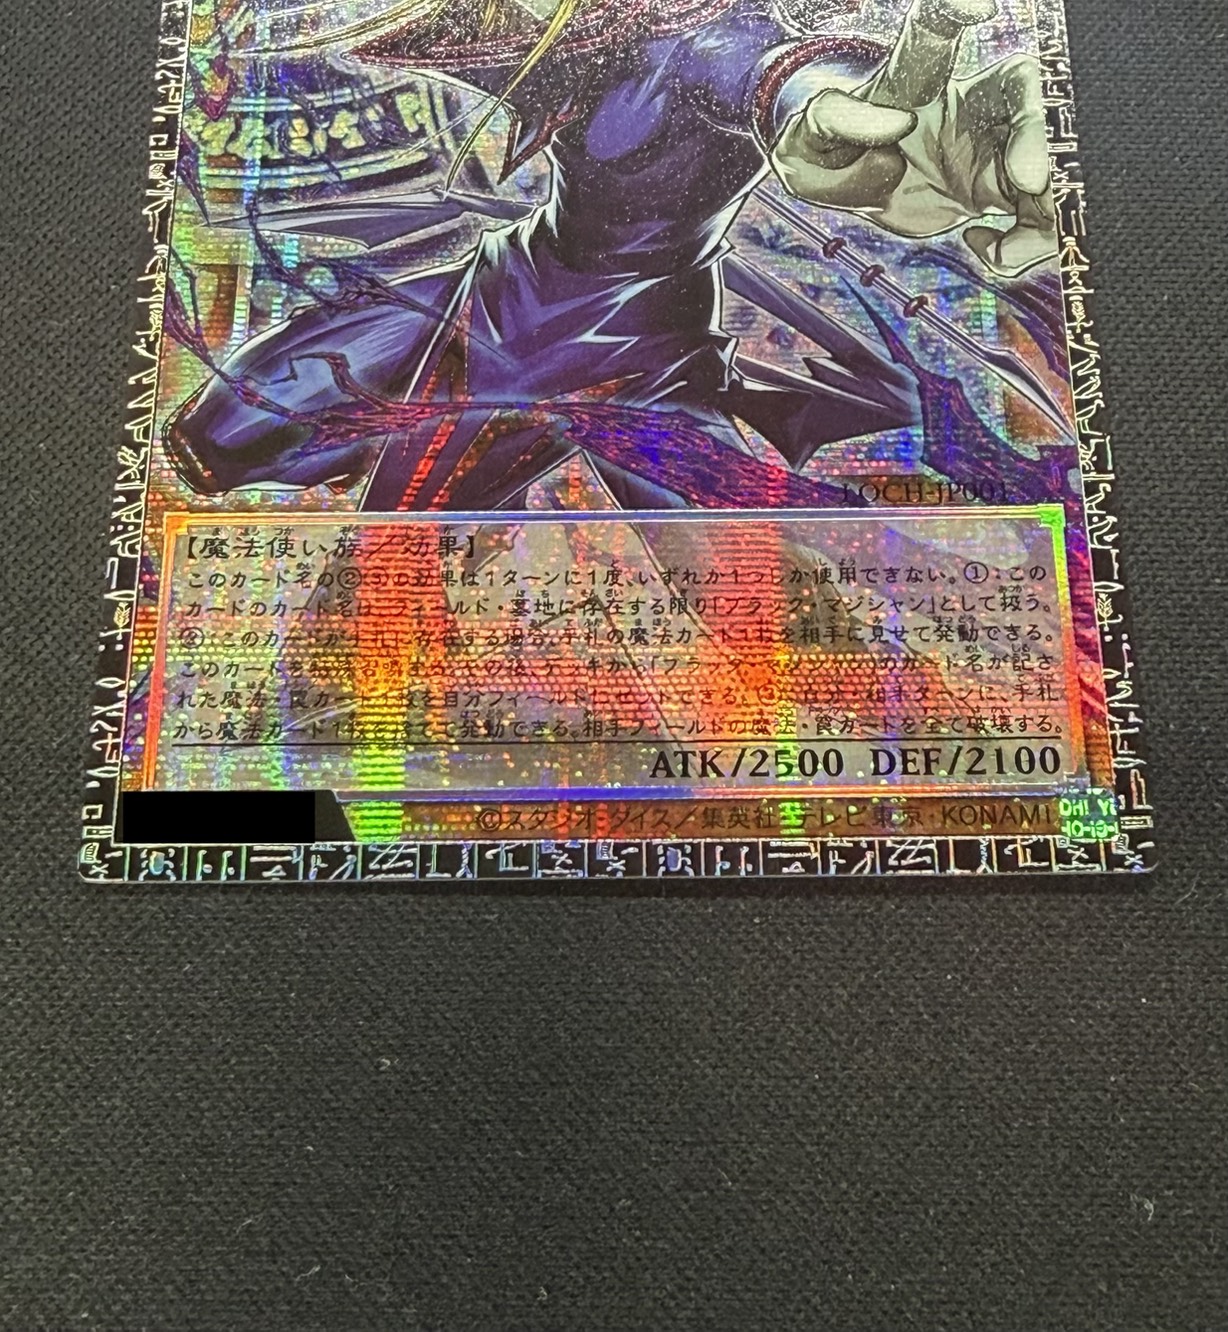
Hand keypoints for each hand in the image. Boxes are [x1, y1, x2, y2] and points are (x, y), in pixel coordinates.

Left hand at [770, 0, 1055, 277]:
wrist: (855, 183)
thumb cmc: (831, 149)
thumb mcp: (811, 137)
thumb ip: (837, 122)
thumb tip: (893, 135)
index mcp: (919, 76)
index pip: (935, 31)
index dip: (954, 11)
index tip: (974, 8)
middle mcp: (972, 103)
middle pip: (1028, 102)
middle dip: (1039, 138)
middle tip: (1029, 181)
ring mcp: (996, 146)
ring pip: (1049, 165)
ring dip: (1046, 207)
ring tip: (999, 247)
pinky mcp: (1003, 191)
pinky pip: (1038, 218)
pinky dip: (1023, 244)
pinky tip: (984, 250)